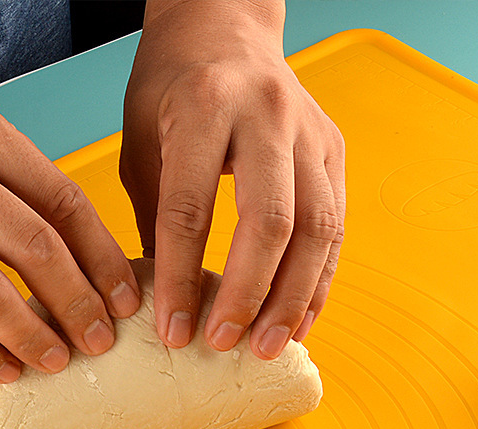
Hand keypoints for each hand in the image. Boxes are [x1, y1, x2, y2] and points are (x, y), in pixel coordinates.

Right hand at [0, 90, 140, 381]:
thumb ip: (24, 191)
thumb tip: (91, 268)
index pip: (63, 203)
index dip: (104, 260)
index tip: (126, 300)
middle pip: (35, 249)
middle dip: (79, 304)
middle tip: (101, 340)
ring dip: (34, 337)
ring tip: (59, 360)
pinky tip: (7, 370)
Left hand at [119, 0, 344, 359]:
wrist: (224, 26)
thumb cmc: (172, 89)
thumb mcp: (143, 145)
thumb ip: (157, 220)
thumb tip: (167, 300)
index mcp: (204, 107)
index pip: (191, 209)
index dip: (181, 279)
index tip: (174, 332)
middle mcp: (267, 115)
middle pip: (269, 221)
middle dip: (248, 294)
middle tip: (226, 343)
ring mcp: (310, 132)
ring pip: (316, 229)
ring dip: (294, 298)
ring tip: (272, 347)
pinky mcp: (333, 150)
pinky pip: (335, 227)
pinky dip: (319, 280)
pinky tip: (302, 318)